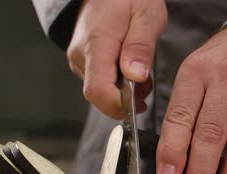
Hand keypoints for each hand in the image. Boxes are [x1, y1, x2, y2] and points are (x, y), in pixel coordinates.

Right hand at [66, 0, 166, 117]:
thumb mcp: (146, 15)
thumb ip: (140, 46)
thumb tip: (135, 76)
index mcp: (96, 45)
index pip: (98, 91)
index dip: (119, 105)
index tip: (139, 103)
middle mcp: (82, 56)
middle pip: (100, 96)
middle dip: (127, 99)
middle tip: (147, 83)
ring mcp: (80, 59)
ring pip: (102, 91)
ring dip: (126, 91)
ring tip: (142, 70)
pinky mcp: (84, 61)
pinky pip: (101, 82)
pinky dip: (120, 83)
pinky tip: (132, 69)